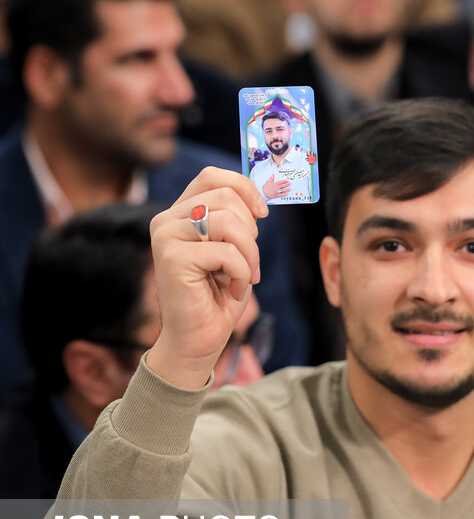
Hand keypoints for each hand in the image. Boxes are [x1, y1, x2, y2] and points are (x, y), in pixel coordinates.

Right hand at [146, 167, 267, 388]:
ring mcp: (166, 237)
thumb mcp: (231, 248)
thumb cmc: (216, 296)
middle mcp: (166, 220)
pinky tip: (232, 290)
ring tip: (243, 277)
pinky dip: (241, 273)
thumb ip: (236, 219)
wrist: (196, 342)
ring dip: (248, 253)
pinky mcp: (171, 258)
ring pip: (227, 220)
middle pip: (225, 195)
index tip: (262, 214)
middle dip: (251, 230)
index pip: (212, 176)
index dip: (244, 188)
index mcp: (179, 212)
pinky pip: (226, 252)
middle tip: (249, 260)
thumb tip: (260, 197)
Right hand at [262, 174, 290, 199]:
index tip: (287, 180)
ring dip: (286, 189)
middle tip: (290, 183)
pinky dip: (283, 194)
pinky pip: (280, 195)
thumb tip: (273, 174)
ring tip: (289, 189)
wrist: (263, 193)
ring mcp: (275, 192)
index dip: (284, 181)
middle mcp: (275, 188)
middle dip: (286, 184)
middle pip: (282, 186)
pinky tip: (286, 194)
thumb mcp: (268, 181)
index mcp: (274, 184)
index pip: (280, 182)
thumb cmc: (266, 187)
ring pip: (282, 190)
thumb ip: (271, 178)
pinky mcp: (275, 195)